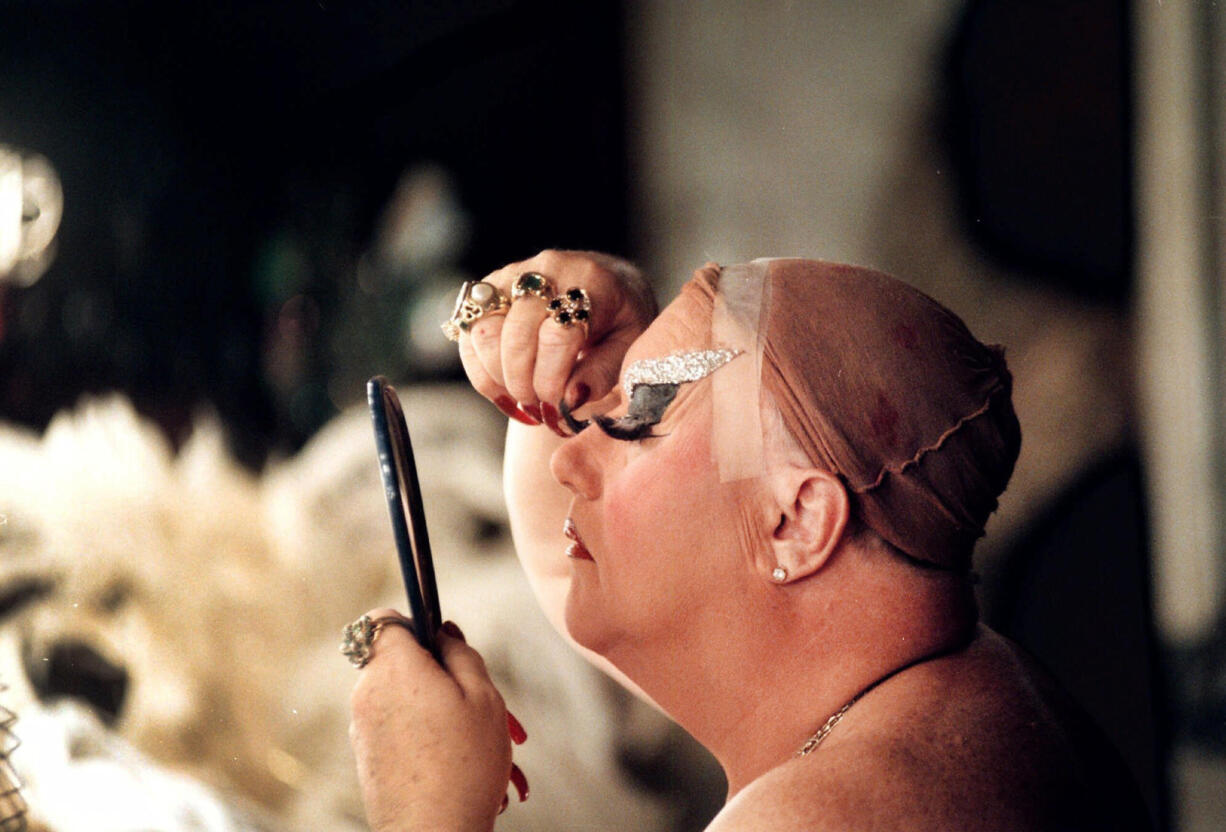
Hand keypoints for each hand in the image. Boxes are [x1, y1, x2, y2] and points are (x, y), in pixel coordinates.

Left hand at [349, 612, 523, 831]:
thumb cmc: (464, 765)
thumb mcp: (483, 696)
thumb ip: (461, 653)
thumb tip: (443, 634)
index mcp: (393, 668)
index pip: (383, 619)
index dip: (414, 621)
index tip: (441, 641)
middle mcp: (368, 694)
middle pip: (402, 663)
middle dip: (442, 675)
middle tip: (481, 701)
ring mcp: (363, 728)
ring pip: (407, 700)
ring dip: (443, 711)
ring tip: (485, 743)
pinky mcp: (367, 758)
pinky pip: (401, 730)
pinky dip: (429, 737)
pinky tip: (464, 763)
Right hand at [459, 249, 656, 435]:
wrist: (604, 283)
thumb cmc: (621, 320)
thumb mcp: (631, 344)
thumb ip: (603, 372)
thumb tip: (568, 401)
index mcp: (588, 280)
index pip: (557, 333)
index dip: (551, 378)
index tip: (557, 409)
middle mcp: (545, 270)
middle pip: (515, 334)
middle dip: (523, 384)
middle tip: (540, 412)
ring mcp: (510, 276)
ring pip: (483, 332)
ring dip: (499, 379)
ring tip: (525, 404)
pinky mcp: (487, 291)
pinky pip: (468, 335)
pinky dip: (481, 373)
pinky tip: (505, 396)